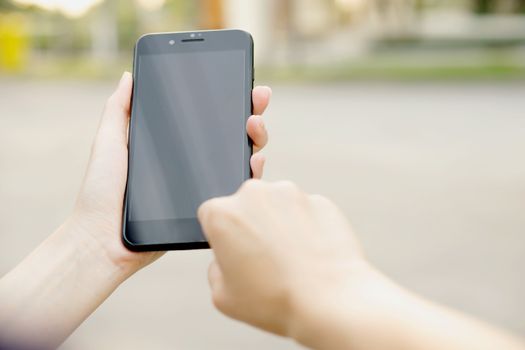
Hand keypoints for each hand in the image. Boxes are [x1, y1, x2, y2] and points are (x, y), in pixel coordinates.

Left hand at [72, 72, 271, 275]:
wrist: (104, 240)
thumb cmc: (100, 192)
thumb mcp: (109, 142)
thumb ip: (119, 110)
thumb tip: (129, 75)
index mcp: (170, 144)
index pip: (205, 116)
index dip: (226, 98)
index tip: (241, 82)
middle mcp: (190, 162)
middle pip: (229, 132)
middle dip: (250, 112)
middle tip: (257, 99)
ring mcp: (201, 183)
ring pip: (239, 157)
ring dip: (255, 138)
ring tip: (254, 127)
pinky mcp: (208, 206)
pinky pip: (235, 187)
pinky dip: (251, 171)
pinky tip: (254, 161)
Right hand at [197, 180, 367, 337]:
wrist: (329, 301)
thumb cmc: (278, 299)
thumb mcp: (222, 296)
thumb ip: (215, 269)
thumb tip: (226, 260)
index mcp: (223, 214)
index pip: (212, 214)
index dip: (222, 235)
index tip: (233, 250)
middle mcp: (255, 194)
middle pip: (246, 205)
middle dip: (251, 225)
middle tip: (263, 258)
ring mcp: (291, 194)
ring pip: (278, 205)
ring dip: (280, 224)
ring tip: (289, 260)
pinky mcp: (319, 200)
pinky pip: (306, 211)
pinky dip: (306, 227)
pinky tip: (309, 254)